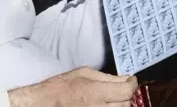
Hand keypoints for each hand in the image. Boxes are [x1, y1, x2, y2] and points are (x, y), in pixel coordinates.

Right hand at [9, 67, 137, 106]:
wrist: (43, 104)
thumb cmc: (60, 88)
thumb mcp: (83, 73)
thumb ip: (107, 77)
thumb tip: (125, 78)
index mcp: (96, 92)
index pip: (127, 90)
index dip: (132, 83)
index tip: (131, 81)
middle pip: (127, 104)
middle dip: (125, 95)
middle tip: (118, 90)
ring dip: (118, 105)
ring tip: (109, 99)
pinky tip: (101, 105)